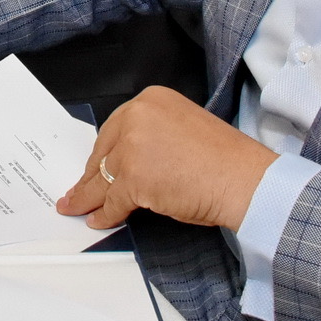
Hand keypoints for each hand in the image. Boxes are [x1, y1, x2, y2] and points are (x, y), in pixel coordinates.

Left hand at [56, 87, 275, 230]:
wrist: (243, 179)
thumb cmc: (225, 160)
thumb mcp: (182, 130)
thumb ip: (152, 139)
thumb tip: (130, 165)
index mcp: (151, 100)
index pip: (115, 129)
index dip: (104, 154)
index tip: (95, 166)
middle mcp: (138, 117)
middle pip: (104, 152)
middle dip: (92, 175)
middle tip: (79, 189)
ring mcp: (133, 148)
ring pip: (103, 178)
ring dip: (88, 197)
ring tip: (76, 207)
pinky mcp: (133, 179)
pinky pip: (112, 202)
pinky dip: (105, 214)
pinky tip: (99, 220)